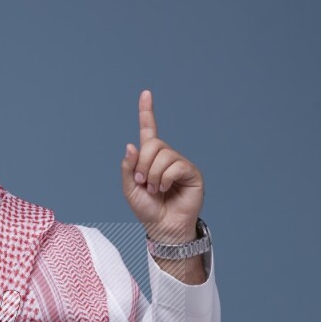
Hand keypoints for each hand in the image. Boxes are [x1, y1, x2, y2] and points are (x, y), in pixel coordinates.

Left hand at [121, 90, 203, 241]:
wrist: (163, 227)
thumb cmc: (147, 210)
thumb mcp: (130, 189)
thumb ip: (129, 168)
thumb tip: (132, 145)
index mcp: (150, 158)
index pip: (148, 131)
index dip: (147, 112)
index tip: (145, 93)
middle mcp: (166, 157)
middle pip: (153, 143)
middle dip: (143, 164)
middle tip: (144, 183)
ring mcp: (180, 163)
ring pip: (163, 155)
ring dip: (153, 175)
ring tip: (155, 190)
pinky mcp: (191, 172)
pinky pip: (175, 165)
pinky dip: (165, 179)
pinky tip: (166, 189)